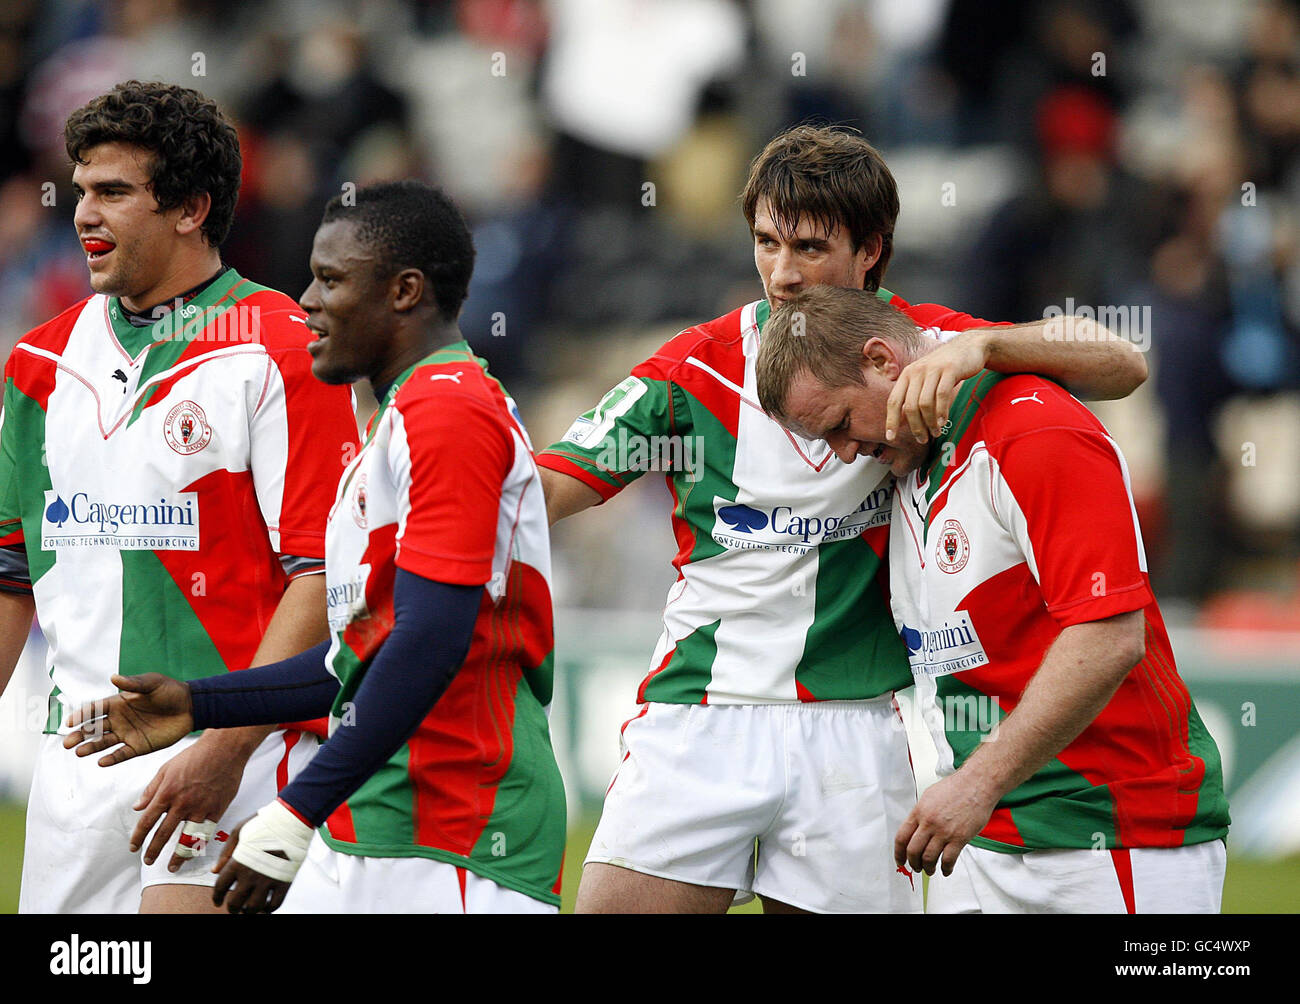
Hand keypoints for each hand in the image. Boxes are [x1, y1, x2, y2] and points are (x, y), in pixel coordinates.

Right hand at [62, 673, 193, 765]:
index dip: (81, 715)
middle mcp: (119, 719)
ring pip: (104, 742)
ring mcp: (127, 733)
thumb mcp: (152, 683)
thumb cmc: (170, 691)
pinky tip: (101, 762)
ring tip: (79, 752)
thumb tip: (113, 677)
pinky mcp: (138, 746)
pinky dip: (111, 758)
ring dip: (91, 747)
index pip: (94, 710)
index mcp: (118, 703)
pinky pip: (122, 754)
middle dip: (79, 735)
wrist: (191, 707)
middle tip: (67, 742)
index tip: (69, 722)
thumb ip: (133, 683)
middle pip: (94, 728)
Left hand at [130, 730, 251, 870]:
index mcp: (166, 793)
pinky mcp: (217, 809)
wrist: (224, 749)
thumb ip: (151, 789)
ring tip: (171, 866)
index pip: (147, 821)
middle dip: (153, 851)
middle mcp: (181, 804)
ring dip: (177, 856)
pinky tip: (194, 851)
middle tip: (148, 861)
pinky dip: (199, 844)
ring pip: (186, 838)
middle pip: (163, 834)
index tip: (133, 847)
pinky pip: (206, 832)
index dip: (138, 837)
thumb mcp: (166, 768)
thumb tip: (137, 806)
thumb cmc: (195, 755)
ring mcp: (201, 808)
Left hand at [212, 800, 312, 913]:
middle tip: (234, 908)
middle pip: (235, 903)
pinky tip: (266, 907)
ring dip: (249, 911)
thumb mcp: (238, 831)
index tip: (218, 901)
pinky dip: (268, 910)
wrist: (292, 819)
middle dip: (232, 908)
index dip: (216, 897)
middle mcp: (251, 875)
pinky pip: (274, 904)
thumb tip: (215, 870)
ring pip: (253, 908)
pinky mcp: (284, 882)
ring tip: (249, 908)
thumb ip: (225, 852)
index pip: (220, 887)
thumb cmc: (265, 822)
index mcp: (237, 862)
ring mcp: (268, 880)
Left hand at [885, 332, 988, 444]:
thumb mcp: (925, 379)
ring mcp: (932, 370)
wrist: (969, 346)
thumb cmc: (945, 367)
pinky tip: (943, 422)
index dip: (891, 420)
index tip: (890, 437)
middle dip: (915, 427)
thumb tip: (902, 421)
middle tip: (922, 439)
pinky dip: (941, 411)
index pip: (894, 401)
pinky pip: (942, 395)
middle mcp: (916, 371)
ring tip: (935, 433)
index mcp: (907, 375)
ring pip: (925, 403)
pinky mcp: (950, 370)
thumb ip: (913, 397)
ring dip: (930, 422)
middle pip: (910, 406)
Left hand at [894, 771, 998, 876]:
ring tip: (929, 870)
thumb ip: (920, 813)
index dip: (898, 852)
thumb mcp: (929, 796)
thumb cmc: (955, 788)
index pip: (902, 837)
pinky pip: (948, 859)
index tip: (900, 860)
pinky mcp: (960, 838)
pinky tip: (945, 870)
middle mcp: (929, 822)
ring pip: (929, 858)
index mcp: (919, 812)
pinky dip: (945, 868)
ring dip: (928, 868)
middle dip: (913, 863)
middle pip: (913, 851)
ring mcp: (944, 831)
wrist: (976, 784)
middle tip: (915, 867)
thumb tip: (915, 828)